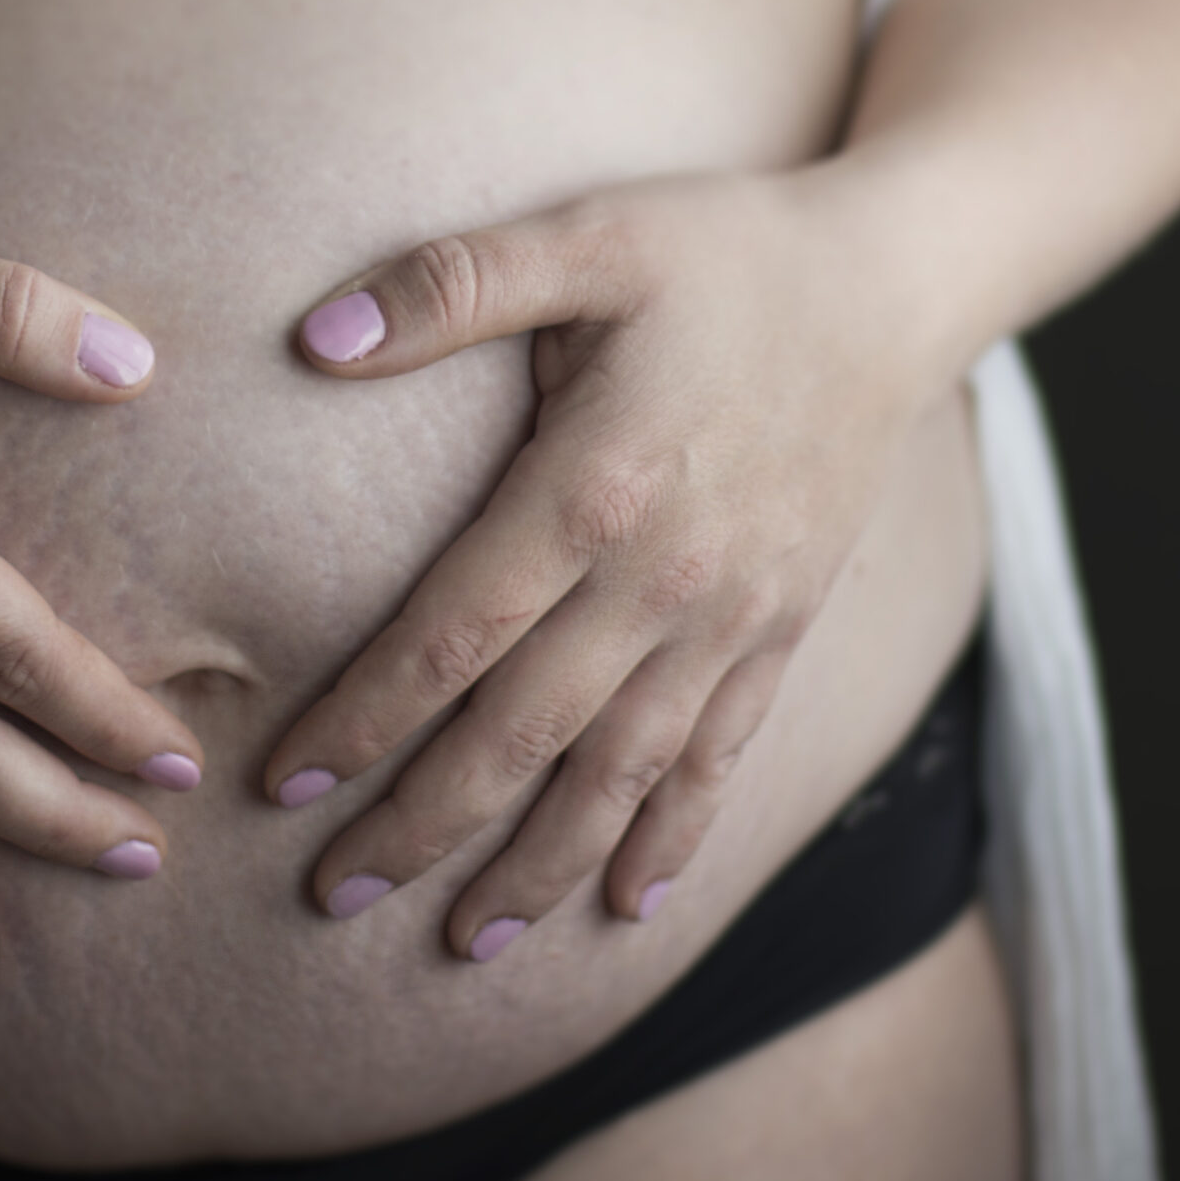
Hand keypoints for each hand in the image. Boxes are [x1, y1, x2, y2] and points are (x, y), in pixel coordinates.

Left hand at [262, 168, 942, 960]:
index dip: (366, 716)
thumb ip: (451, 285)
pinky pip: (719, 758)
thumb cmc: (723, 253)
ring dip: (538, 865)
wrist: (892, 286)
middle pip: (522, 733)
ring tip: (464, 944)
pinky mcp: (783, 631)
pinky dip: (671, 838)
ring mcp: (731, 619)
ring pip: (619, 774)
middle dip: (424, 823)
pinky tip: (627, 905)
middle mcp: (662, 579)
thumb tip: (317, 336)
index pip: (452, 634)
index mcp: (593, 489)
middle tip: (332, 894)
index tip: (287, 780)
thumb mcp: (586, 236)